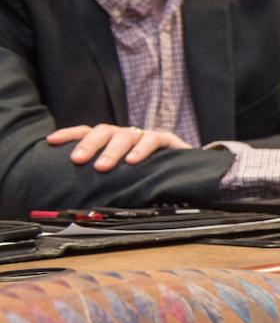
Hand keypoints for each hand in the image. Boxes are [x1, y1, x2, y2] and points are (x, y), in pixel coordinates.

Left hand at [47, 124, 191, 170]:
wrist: (184, 172)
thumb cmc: (145, 175)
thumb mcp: (120, 175)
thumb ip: (101, 178)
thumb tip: (71, 191)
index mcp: (110, 141)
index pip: (87, 131)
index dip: (69, 134)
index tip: (51, 141)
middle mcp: (125, 135)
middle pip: (104, 131)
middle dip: (89, 144)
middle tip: (77, 160)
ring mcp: (145, 136)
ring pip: (126, 135)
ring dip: (112, 150)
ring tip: (102, 167)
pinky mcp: (166, 140)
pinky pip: (153, 139)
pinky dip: (142, 149)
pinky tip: (133, 161)